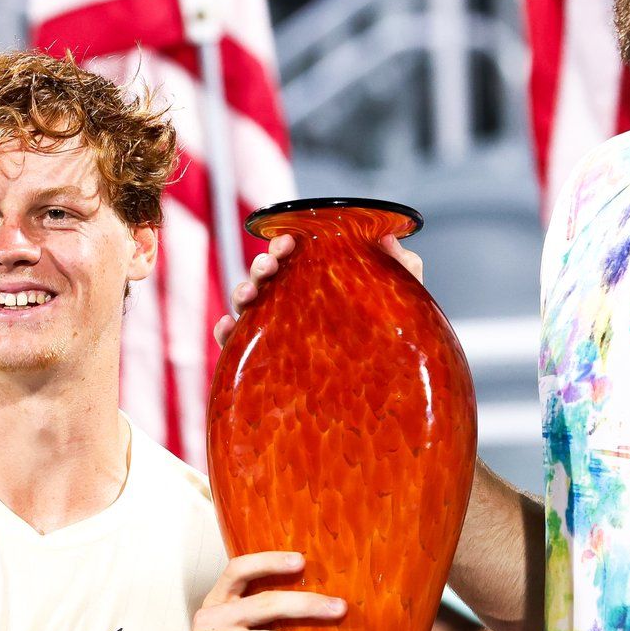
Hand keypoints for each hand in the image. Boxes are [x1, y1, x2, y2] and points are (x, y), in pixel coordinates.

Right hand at [213, 233, 423, 345]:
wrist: (395, 393)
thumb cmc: (397, 343)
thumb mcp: (405, 302)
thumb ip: (403, 268)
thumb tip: (390, 237)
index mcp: (322, 285)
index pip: (297, 257)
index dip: (286, 244)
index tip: (290, 240)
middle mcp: (297, 307)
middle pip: (268, 279)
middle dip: (262, 265)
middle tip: (270, 266)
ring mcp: (280, 335)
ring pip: (248, 307)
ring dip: (241, 291)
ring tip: (249, 294)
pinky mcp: (268, 366)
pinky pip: (237, 348)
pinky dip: (224, 334)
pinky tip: (227, 327)